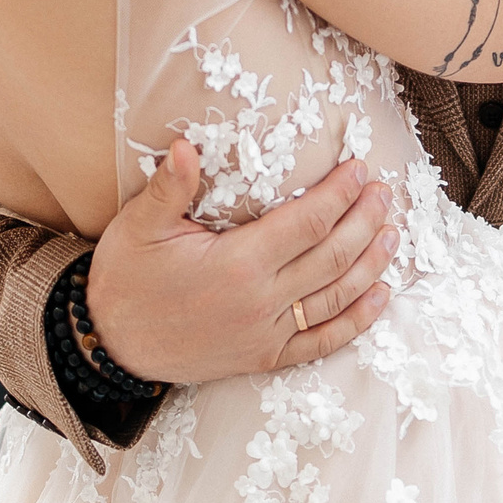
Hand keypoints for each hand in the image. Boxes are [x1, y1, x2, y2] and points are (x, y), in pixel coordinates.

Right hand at [86, 139, 395, 382]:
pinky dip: (356, 321)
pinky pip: (321, 341)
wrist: (109, 346)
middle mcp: (260, 302)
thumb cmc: (125, 281)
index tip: (360, 170)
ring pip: (335, 297)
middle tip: (385, 194)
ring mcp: (265, 334)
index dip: (340, 194)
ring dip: (371, 264)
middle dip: (365, 221)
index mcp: (237, 264)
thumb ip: (170, 187)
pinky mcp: (264, 358)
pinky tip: (379, 297)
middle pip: (332, 257)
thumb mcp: (138, 227)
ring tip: (392, 233)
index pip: (307, 223)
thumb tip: (188, 145)